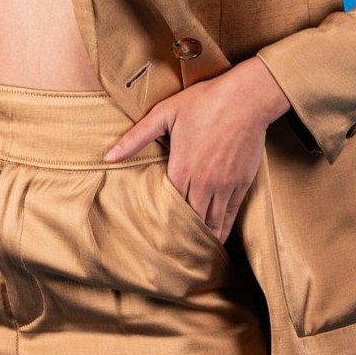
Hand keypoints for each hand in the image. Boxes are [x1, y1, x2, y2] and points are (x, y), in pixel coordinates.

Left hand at [103, 58, 290, 244]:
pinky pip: (230, 214)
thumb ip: (136, 137)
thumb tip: (109, 156)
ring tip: (191, 256)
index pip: (168, 207)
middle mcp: (203, 183)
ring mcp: (225, 185)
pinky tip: (216, 238)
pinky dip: (222, 229)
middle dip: (179, 238)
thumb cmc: (204, 101)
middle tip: (169, 257)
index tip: (150, 241)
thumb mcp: (165, 113)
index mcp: (181, 169)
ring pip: (212, 222)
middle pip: (190, 220)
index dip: (160, 224)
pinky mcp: (242, 183)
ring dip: (202, 239)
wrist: (246, 98)